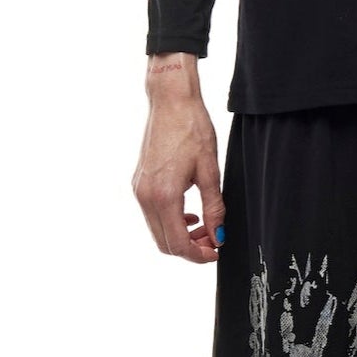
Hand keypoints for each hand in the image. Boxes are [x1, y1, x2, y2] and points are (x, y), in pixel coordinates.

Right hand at [132, 57, 225, 262]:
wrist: (170, 102)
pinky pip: (152, 215)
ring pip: (157, 231)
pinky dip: (171, 222)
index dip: (198, 255)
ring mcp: (138, 190)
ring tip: (205, 226)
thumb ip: (214, 207)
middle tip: (214, 240)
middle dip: (190, 248)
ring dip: (180, 236)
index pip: (178, 243)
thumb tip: (218, 235)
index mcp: (163, 196)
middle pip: (164, 243)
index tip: (216, 252)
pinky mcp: (138, 183)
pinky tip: (190, 213)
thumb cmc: (192, 129)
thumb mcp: (209, 170)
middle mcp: (145, 196)